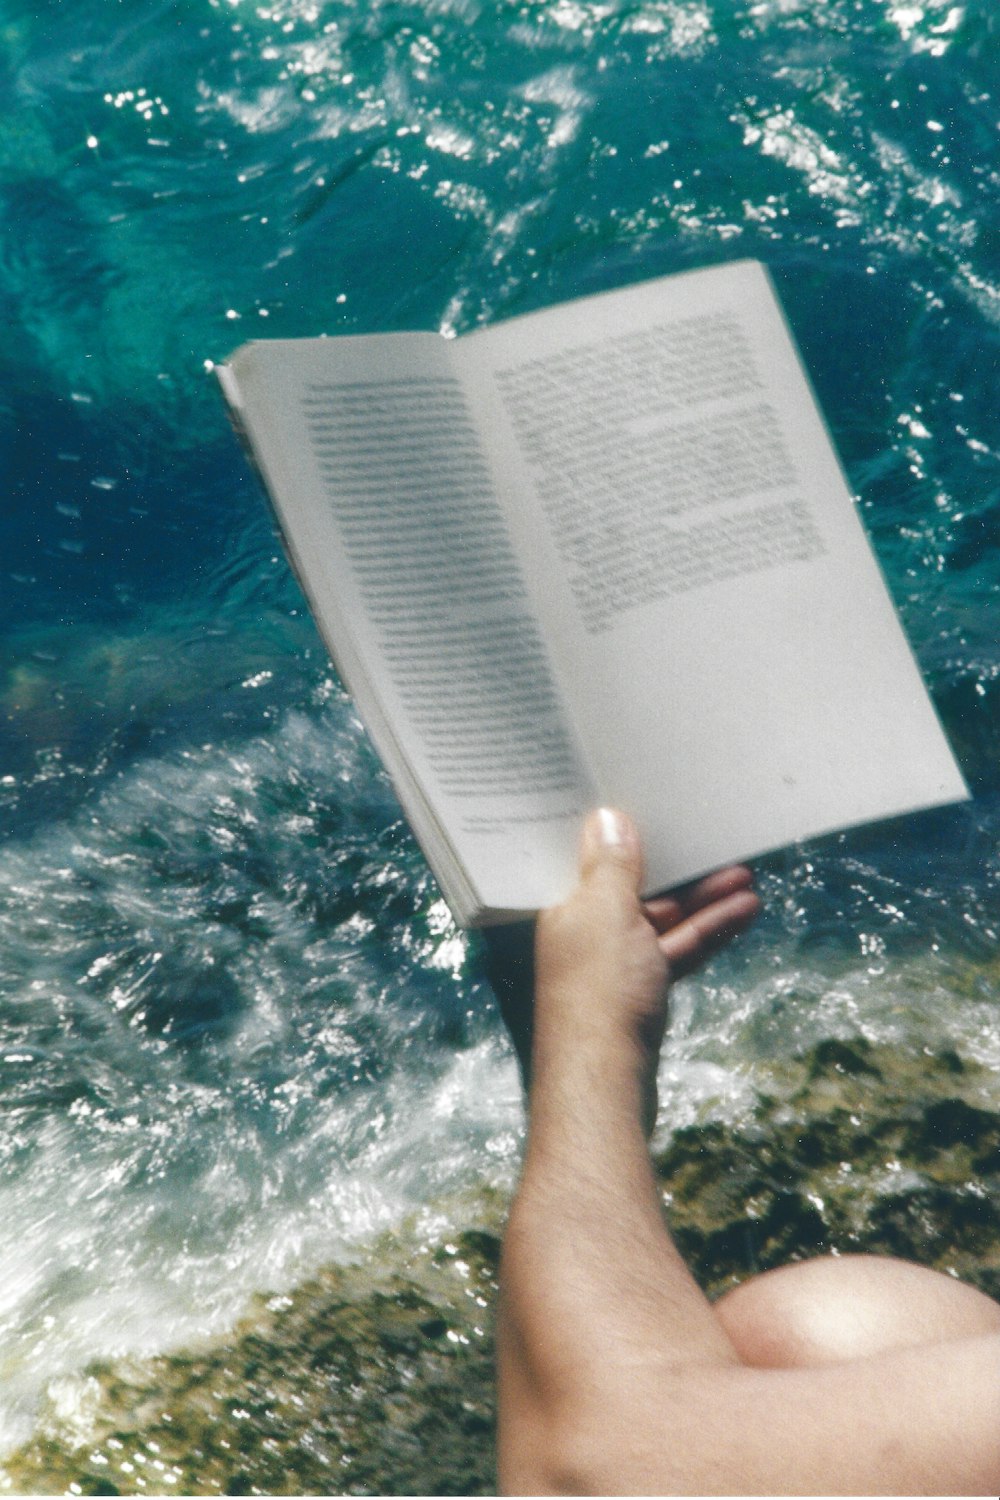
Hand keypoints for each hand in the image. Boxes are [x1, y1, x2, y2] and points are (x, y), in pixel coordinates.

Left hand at [532, 808, 759, 1131]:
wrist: (606, 1083)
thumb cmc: (598, 991)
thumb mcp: (607, 912)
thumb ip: (611, 865)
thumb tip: (606, 817)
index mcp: (560, 906)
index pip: (590, 859)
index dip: (623, 834)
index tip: (654, 807)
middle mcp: (580, 931)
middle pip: (633, 888)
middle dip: (679, 869)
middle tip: (721, 843)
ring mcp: (610, 965)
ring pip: (660, 921)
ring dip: (703, 901)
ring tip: (747, 879)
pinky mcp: (638, 993)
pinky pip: (675, 950)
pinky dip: (706, 934)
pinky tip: (742, 916)